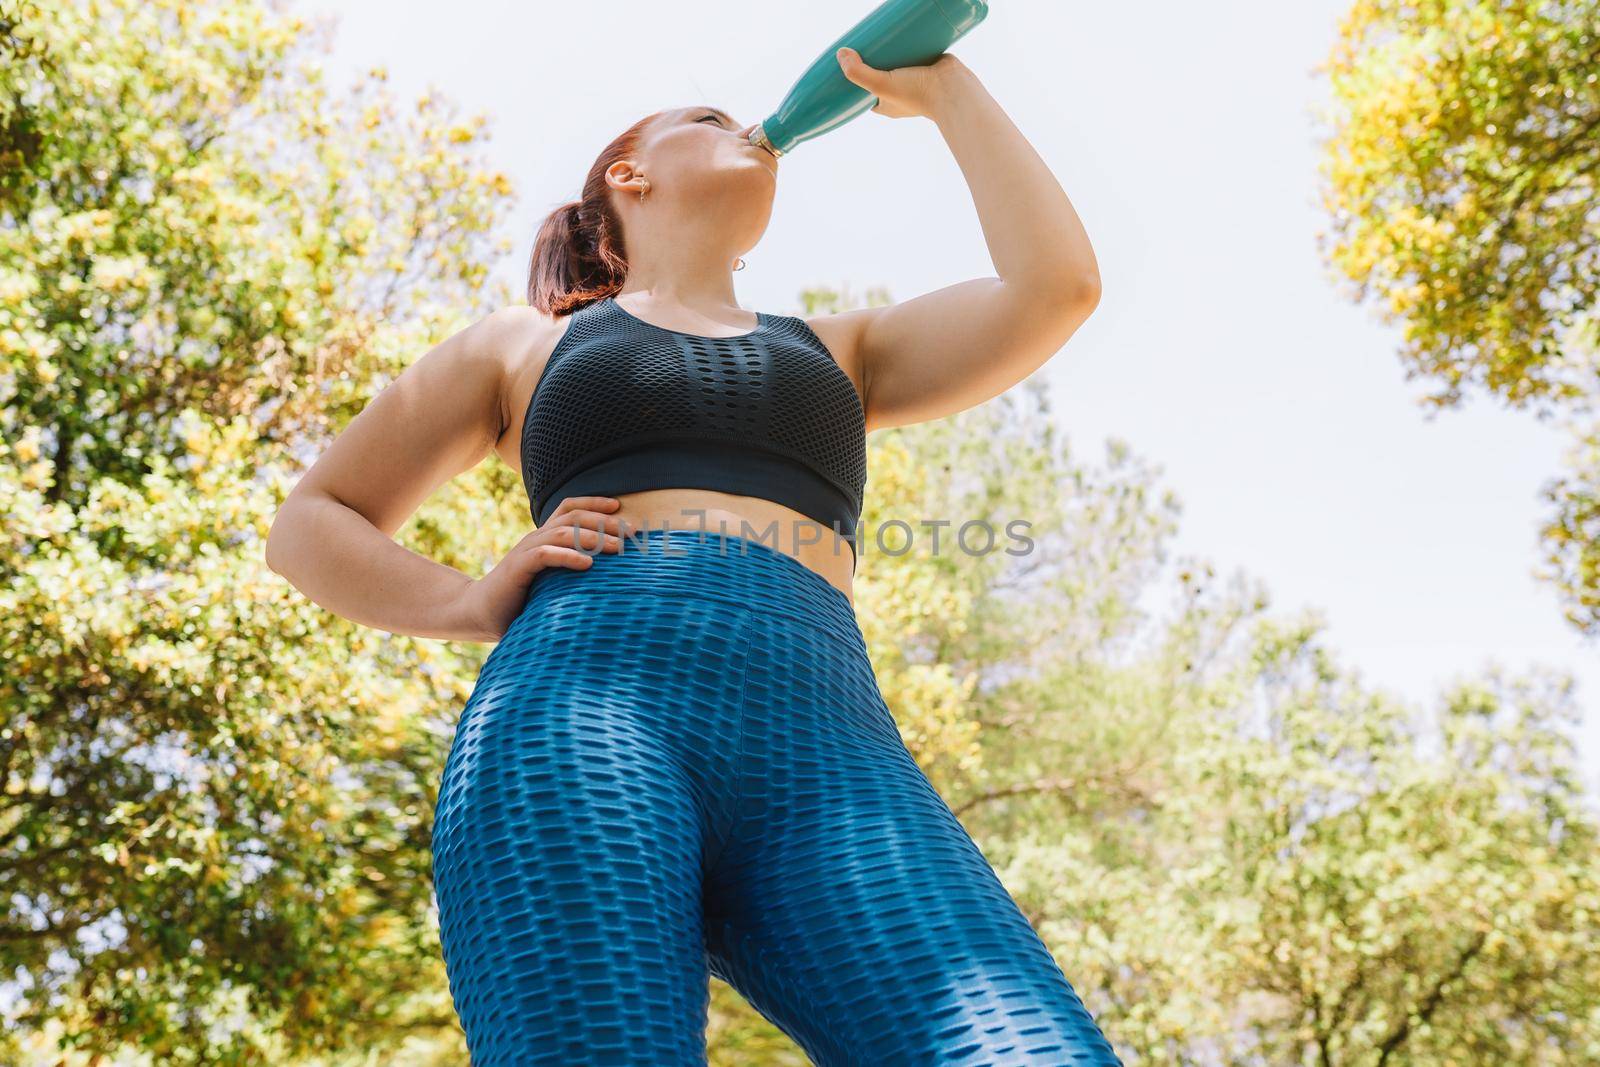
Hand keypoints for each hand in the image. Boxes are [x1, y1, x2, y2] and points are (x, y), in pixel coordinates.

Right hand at [454, 495, 625, 641]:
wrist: (480, 611)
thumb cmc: (521, 598)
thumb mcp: (551, 581)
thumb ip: (572, 573)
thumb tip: (611, 578)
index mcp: (544, 536)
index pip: (570, 508)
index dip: (594, 502)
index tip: (621, 507)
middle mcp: (536, 537)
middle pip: (574, 516)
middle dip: (605, 520)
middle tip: (631, 531)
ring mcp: (526, 550)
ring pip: (564, 533)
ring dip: (593, 538)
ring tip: (617, 547)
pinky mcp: (518, 568)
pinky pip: (545, 555)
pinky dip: (568, 557)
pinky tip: (588, 564)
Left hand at [834, 46, 968, 120]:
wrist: (954, 89)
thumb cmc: (918, 94)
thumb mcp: (881, 86)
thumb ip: (859, 73)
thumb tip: (841, 54)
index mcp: (888, 104)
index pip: (865, 90)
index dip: (856, 77)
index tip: (848, 60)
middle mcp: (900, 93)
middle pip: (880, 72)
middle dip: (871, 59)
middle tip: (863, 41)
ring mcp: (915, 78)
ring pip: (896, 61)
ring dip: (889, 49)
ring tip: (879, 33)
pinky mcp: (928, 64)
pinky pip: (913, 51)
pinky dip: (906, 43)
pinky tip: (898, 30)